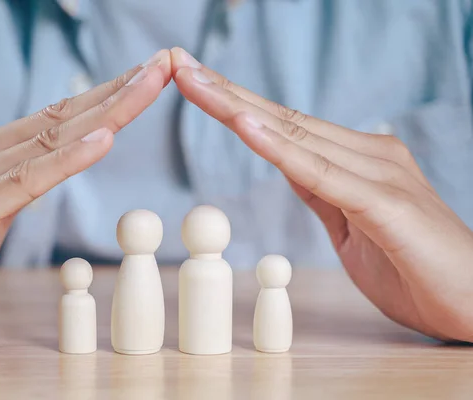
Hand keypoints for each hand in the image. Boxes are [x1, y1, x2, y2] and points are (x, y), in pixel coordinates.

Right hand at [0, 50, 170, 339]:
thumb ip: (12, 189)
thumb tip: (47, 174)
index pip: (57, 118)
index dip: (106, 96)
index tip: (146, 79)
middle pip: (64, 117)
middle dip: (121, 89)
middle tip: (165, 62)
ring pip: (54, 138)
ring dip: (110, 110)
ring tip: (152, 82)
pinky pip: (28, 179)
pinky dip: (70, 159)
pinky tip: (105, 139)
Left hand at [171, 47, 472, 341]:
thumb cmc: (413, 266)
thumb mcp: (351, 226)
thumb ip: (322, 190)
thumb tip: (287, 163)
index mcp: (356, 160)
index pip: (284, 124)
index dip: (235, 103)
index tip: (195, 83)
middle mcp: (367, 153)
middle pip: (282, 118)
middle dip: (224, 92)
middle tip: (179, 64)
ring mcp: (378, 173)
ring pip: (295, 134)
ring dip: (238, 108)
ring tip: (194, 81)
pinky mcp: (385, 203)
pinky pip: (321, 173)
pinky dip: (280, 149)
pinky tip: (246, 125)